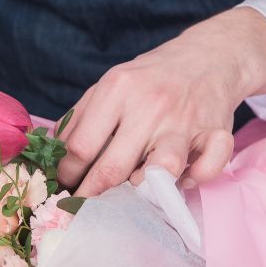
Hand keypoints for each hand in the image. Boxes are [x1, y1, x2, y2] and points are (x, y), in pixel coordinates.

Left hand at [57, 7, 265, 196]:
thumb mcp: (109, 85)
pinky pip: (208, 168)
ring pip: (162, 169)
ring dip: (144, 191)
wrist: (208, 57)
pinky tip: (180, 180)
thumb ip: (78, 120)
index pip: (80, 147)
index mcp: (118, 89)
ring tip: (134, 194)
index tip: (63, 189)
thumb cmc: (150, 79)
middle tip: (85, 209)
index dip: (66, 175)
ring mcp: (185, 121)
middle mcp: (151, 105)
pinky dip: (194, 181)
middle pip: (112, 167)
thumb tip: (49, 157)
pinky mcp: (216, 132)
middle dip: (93, 196)